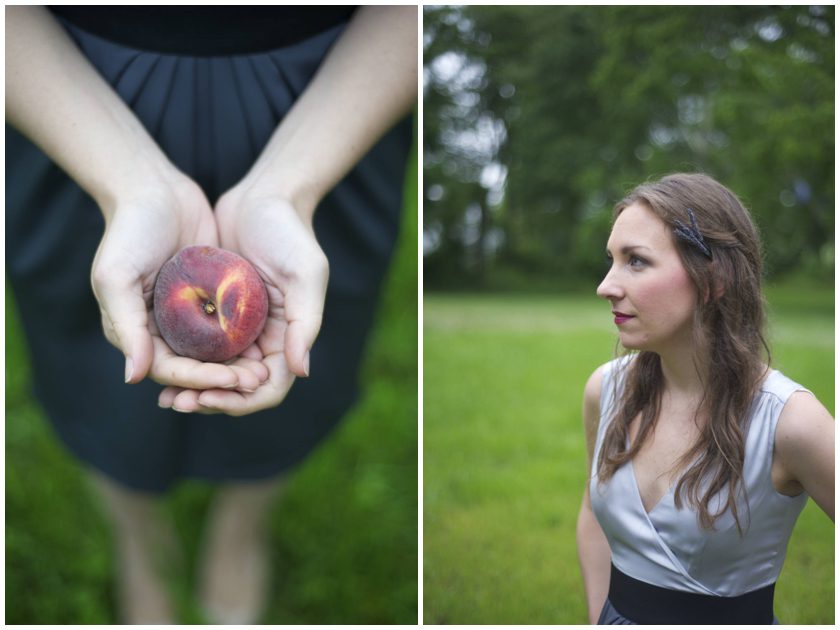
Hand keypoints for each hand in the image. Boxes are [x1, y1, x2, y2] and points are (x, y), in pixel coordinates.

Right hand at [91, 174, 268, 393]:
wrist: (156, 189)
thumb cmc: (129, 230)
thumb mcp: (116, 277)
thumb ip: (125, 326)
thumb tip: (134, 378)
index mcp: (136, 331)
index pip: (169, 370)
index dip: (200, 380)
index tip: (232, 381)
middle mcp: (162, 329)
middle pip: (195, 369)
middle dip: (223, 380)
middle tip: (255, 381)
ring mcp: (188, 314)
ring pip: (214, 354)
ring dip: (236, 367)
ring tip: (264, 372)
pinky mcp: (210, 298)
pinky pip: (228, 328)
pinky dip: (243, 342)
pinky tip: (268, 348)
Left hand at [157, 183, 327, 415]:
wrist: (262, 195)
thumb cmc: (290, 232)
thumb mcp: (306, 274)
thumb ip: (306, 323)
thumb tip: (301, 372)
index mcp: (288, 336)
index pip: (269, 386)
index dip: (242, 400)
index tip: (210, 397)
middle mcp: (263, 337)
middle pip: (238, 387)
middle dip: (211, 400)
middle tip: (177, 402)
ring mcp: (237, 326)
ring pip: (214, 371)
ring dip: (192, 388)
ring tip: (165, 394)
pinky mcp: (214, 310)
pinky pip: (197, 345)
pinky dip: (182, 359)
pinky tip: (156, 361)